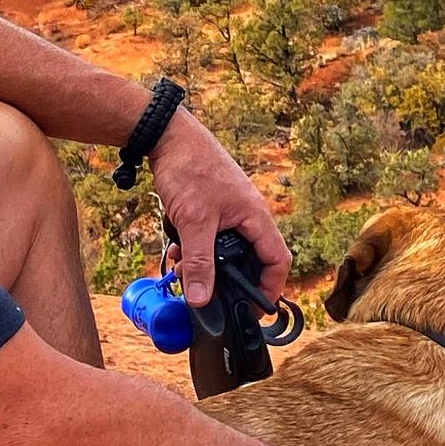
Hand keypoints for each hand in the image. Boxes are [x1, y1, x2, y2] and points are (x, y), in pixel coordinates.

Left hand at [150, 108, 290, 303]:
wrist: (167, 136)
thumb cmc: (190, 168)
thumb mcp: (194, 221)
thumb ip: (199, 262)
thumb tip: (201, 300)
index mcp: (256, 217)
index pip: (277, 260)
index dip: (270, 288)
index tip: (254, 310)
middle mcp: (248, 216)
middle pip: (251, 260)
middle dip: (229, 279)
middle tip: (209, 294)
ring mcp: (230, 212)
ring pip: (226, 251)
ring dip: (207, 264)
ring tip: (185, 271)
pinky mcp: (212, 208)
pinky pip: (211, 238)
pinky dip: (196, 248)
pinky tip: (177, 249)